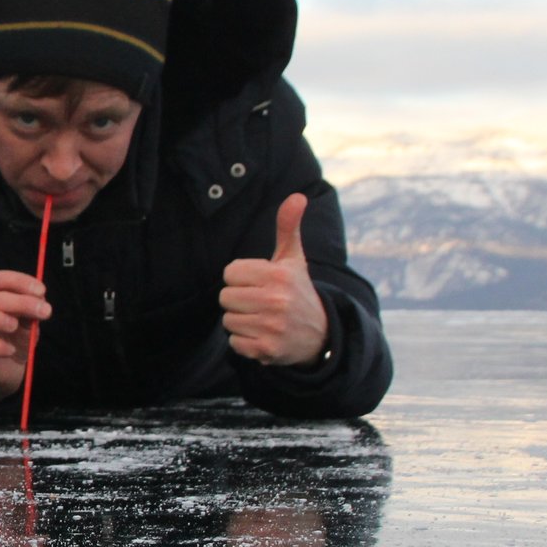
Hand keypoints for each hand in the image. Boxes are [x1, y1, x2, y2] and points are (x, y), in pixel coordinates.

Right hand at [0, 270, 50, 402]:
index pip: (0, 279)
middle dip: (22, 303)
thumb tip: (40, 297)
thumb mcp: (27, 321)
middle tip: (45, 311)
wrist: (7, 369)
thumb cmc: (15, 338)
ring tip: (16, 326)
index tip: (42, 291)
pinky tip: (11, 350)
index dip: (21, 282)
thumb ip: (31, 309)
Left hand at [219, 193, 330, 365]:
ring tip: (262, 319)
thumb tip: (297, 196)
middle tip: (260, 303)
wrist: (321, 335)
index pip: (230, 273)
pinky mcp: (268, 349)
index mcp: (279, 275)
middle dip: (239, 300)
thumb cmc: (298, 290)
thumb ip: (288, 227)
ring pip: (228, 321)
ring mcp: (272, 326)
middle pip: (225, 297)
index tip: (259, 283)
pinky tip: (263, 336)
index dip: (241, 278)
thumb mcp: (293, 259)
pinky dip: (245, 342)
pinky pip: (234, 343)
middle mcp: (276, 300)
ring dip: (241, 321)